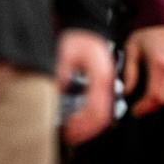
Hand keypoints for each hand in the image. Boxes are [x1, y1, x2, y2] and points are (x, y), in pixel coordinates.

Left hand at [55, 29, 113, 144]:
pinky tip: (77, 119)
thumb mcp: (63, 53)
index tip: (69, 131)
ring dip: (88, 125)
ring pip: (104, 112)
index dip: (83, 125)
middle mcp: (107, 80)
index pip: (97, 109)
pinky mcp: (102, 83)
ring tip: (72, 131)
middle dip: (86, 130)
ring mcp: (106, 82)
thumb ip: (60, 74)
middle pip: (103, 115)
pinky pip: (100, 104)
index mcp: (101, 75)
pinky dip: (90, 116)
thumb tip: (56, 92)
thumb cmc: (76, 38)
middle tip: (69, 136)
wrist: (85, 28)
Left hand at [121, 25, 163, 117]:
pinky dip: (163, 93)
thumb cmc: (145, 33)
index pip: (154, 94)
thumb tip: (127, 91)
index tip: (135, 111)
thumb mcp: (131, 50)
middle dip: (150, 108)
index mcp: (159, 62)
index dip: (143, 107)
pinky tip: (153, 93)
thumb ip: (129, 72)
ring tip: (144, 103)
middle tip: (138, 110)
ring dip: (157, 102)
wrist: (161, 21)